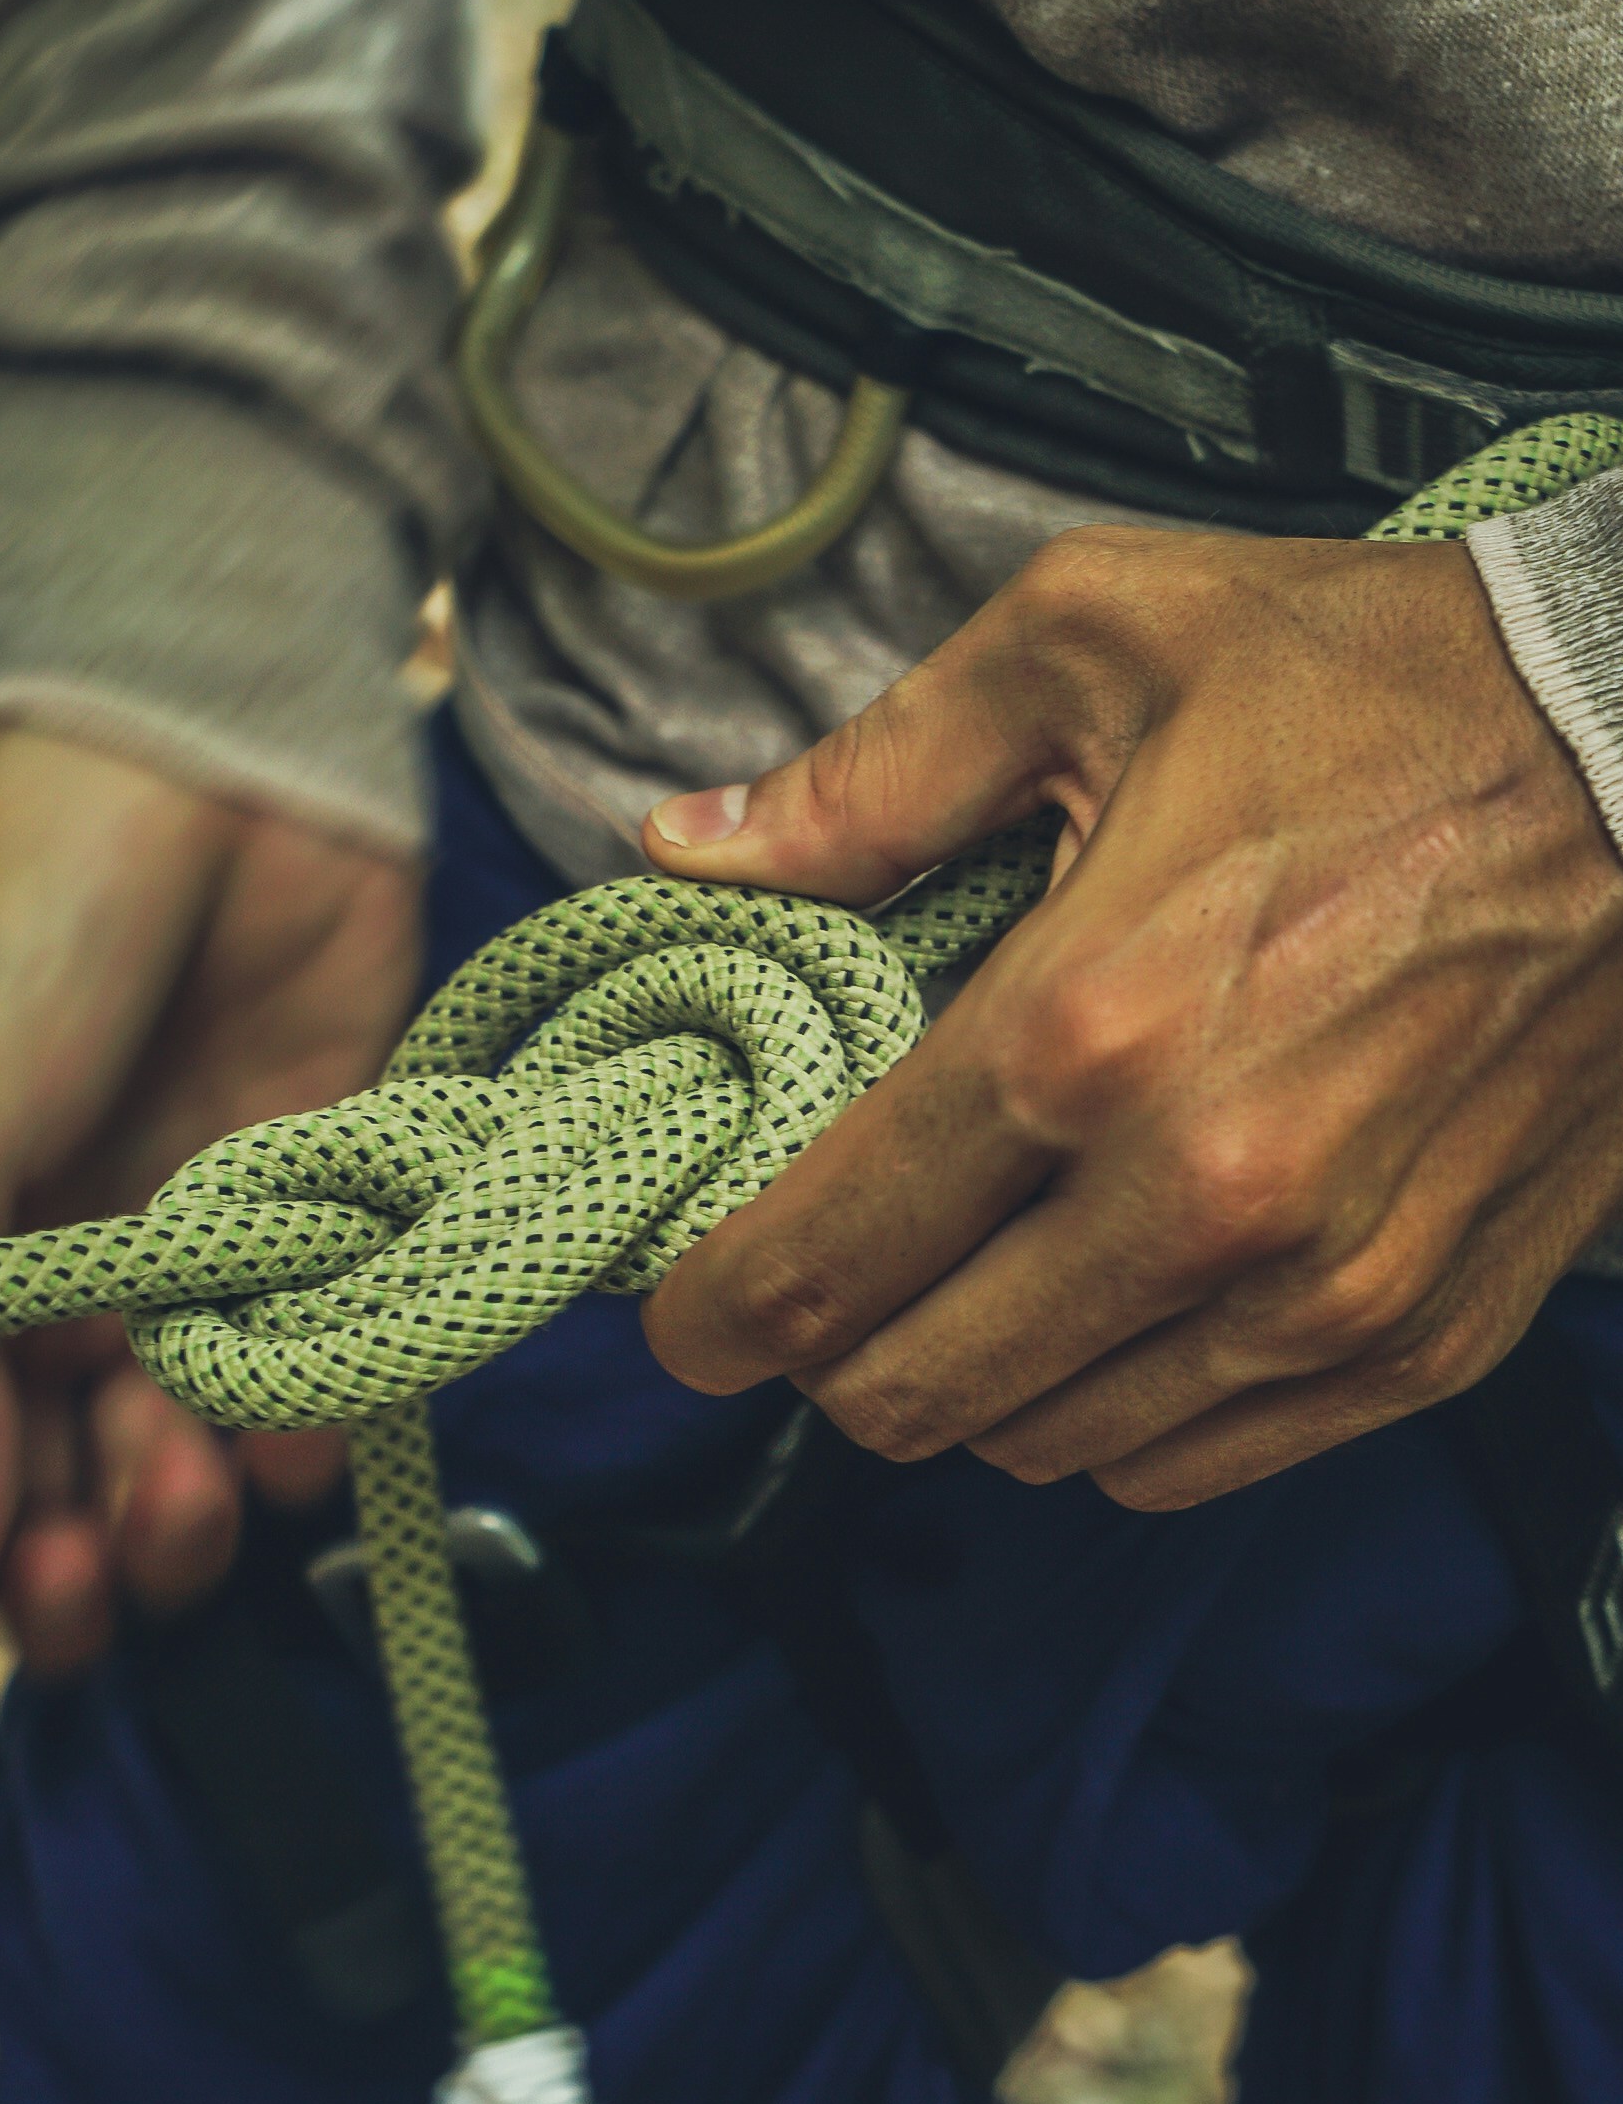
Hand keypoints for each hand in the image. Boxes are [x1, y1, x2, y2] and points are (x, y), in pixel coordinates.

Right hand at [0, 727, 422, 1669]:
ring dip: (186, 1513)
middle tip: (97, 1559)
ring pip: (192, 1462)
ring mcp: (198, 1265)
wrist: (215, 762)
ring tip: (186, 1482)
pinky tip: (286, 1440)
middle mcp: (60, 1293)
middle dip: (81, 1564)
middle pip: (63, 1505)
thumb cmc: (25, 924)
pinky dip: (304, 1427)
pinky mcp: (327, 1226)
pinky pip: (322, 1373)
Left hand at [639, 528, 1622, 1508]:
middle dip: (829, 1359)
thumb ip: (872, 775)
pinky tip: (1106, 1316)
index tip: (686, 1315)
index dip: (717, 1312)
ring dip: (975, 1384)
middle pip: (915, 1389)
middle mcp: (1199, 1195)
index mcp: (1087, 1026)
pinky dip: (1113, 1415)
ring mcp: (1322, 1290)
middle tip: (822, 1294)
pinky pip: (1194, 1460)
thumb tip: (691, 848)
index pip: (828, 1252)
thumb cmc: (1384, 686)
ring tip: (972, 1283)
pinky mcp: (1418, 1334)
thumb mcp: (1094, 643)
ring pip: (1048, 1443)